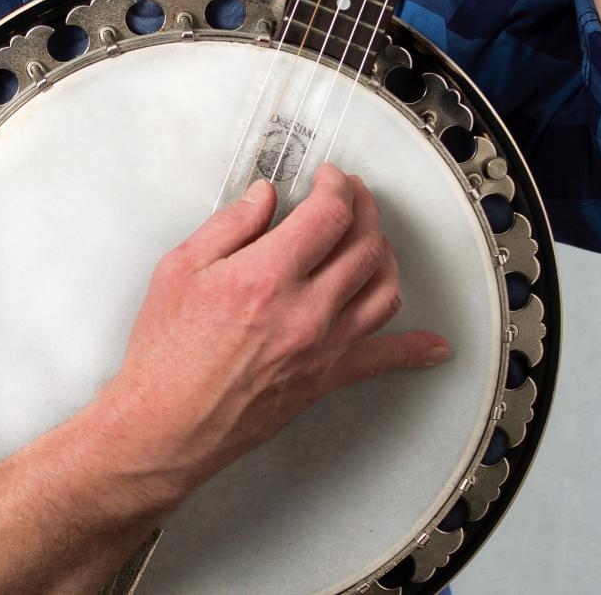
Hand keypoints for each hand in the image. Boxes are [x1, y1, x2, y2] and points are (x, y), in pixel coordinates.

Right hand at [93, 165, 448, 503]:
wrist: (167, 423)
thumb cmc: (167, 352)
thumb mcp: (181, 268)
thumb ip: (230, 225)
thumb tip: (265, 196)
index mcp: (267, 276)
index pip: (329, 215)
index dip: (336, 186)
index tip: (328, 178)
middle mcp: (305, 311)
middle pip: (364, 245)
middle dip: (364, 208)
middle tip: (352, 194)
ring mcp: (323, 346)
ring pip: (384, 290)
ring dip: (385, 254)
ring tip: (371, 237)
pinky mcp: (326, 378)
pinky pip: (383, 359)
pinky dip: (415, 349)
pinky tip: (434, 344)